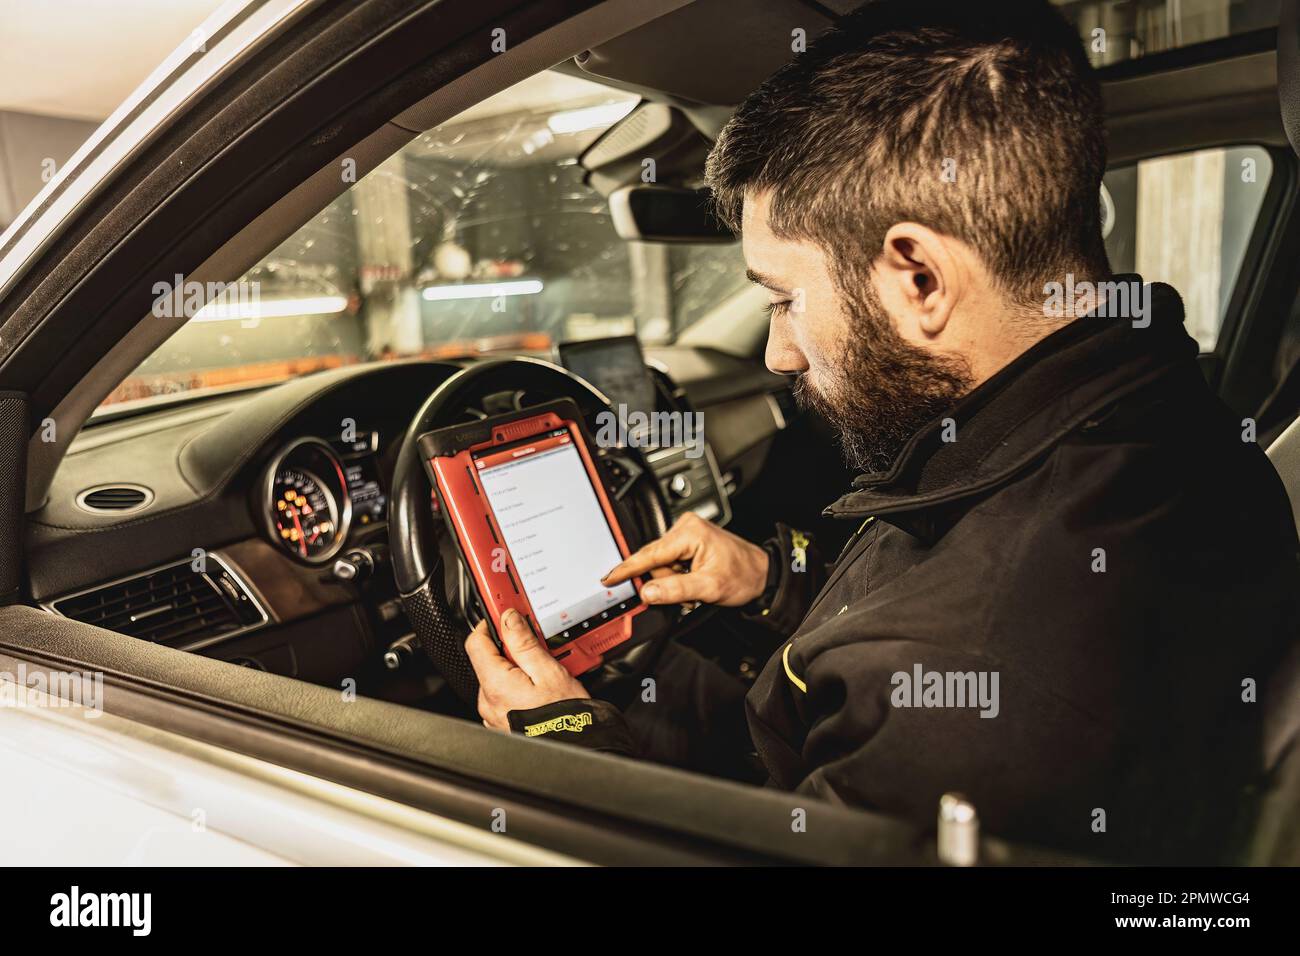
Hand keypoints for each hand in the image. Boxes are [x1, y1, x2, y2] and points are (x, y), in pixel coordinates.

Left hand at [465, 608, 588, 730]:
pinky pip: (506, 696)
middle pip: (490, 660)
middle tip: (536, 643)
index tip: (504, 612)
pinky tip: (540, 688)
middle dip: (511, 648)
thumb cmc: (565, 718)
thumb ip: (524, 643)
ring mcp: (494, 715)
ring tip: (545, 669)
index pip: (476, 642)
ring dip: (518, 668)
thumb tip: (509, 619)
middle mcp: (488, 701)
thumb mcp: (549, 671)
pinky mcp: (504, 722)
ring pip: (499, 678)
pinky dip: (520, 686)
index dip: (490, 623)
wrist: (578, 749)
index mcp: (495, 684)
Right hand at [602, 512, 768, 606]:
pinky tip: (694, 580)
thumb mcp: (709, 587)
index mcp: (689, 532)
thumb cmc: (743, 575)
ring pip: (661, 566)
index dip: (627, 569)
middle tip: (689, 594)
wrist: (761, 574)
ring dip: (674, 582)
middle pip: (655, 562)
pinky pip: (669, 564)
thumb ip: (675, 590)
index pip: (650, 554)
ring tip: (696, 587)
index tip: (609, 579)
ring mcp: (686, 533)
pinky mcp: (687, 541)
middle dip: (667, 582)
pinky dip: (678, 577)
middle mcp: (685, 527)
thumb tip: (647, 592)